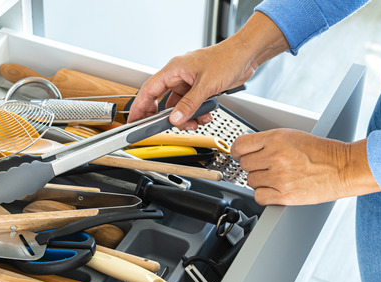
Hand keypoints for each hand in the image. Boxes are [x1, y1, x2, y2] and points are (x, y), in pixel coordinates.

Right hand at [128, 12, 289, 128]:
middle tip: (166, 127)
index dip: (139, 106)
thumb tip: (175, 118)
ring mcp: (189, 83)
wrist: (247, 55)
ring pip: (179, 106)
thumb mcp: (206, 85)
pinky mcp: (199, 88)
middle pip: (162, 101)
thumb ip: (189, 104)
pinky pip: (191, 105)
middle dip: (167, 116)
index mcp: (174, 69)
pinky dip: (196, 113)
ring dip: (186, 117)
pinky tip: (205, 115)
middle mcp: (179, 76)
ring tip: (196, 121)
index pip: (149, 90)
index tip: (133, 120)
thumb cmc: (227, 58)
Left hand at [231, 129, 380, 204]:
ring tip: (278, 177)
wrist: (344, 168)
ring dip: (261, 181)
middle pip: (244, 164)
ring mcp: (279, 177)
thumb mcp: (292, 136)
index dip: (239, 152)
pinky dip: (265, 195)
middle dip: (254, 166)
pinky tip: (276, 189)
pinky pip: (259, 197)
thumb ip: (268, 141)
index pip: (240, 146)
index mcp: (276, 138)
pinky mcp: (284, 195)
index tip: (241, 155)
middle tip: (268, 166)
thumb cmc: (322, 152)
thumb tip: (246, 150)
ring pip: (251, 181)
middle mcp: (275, 156)